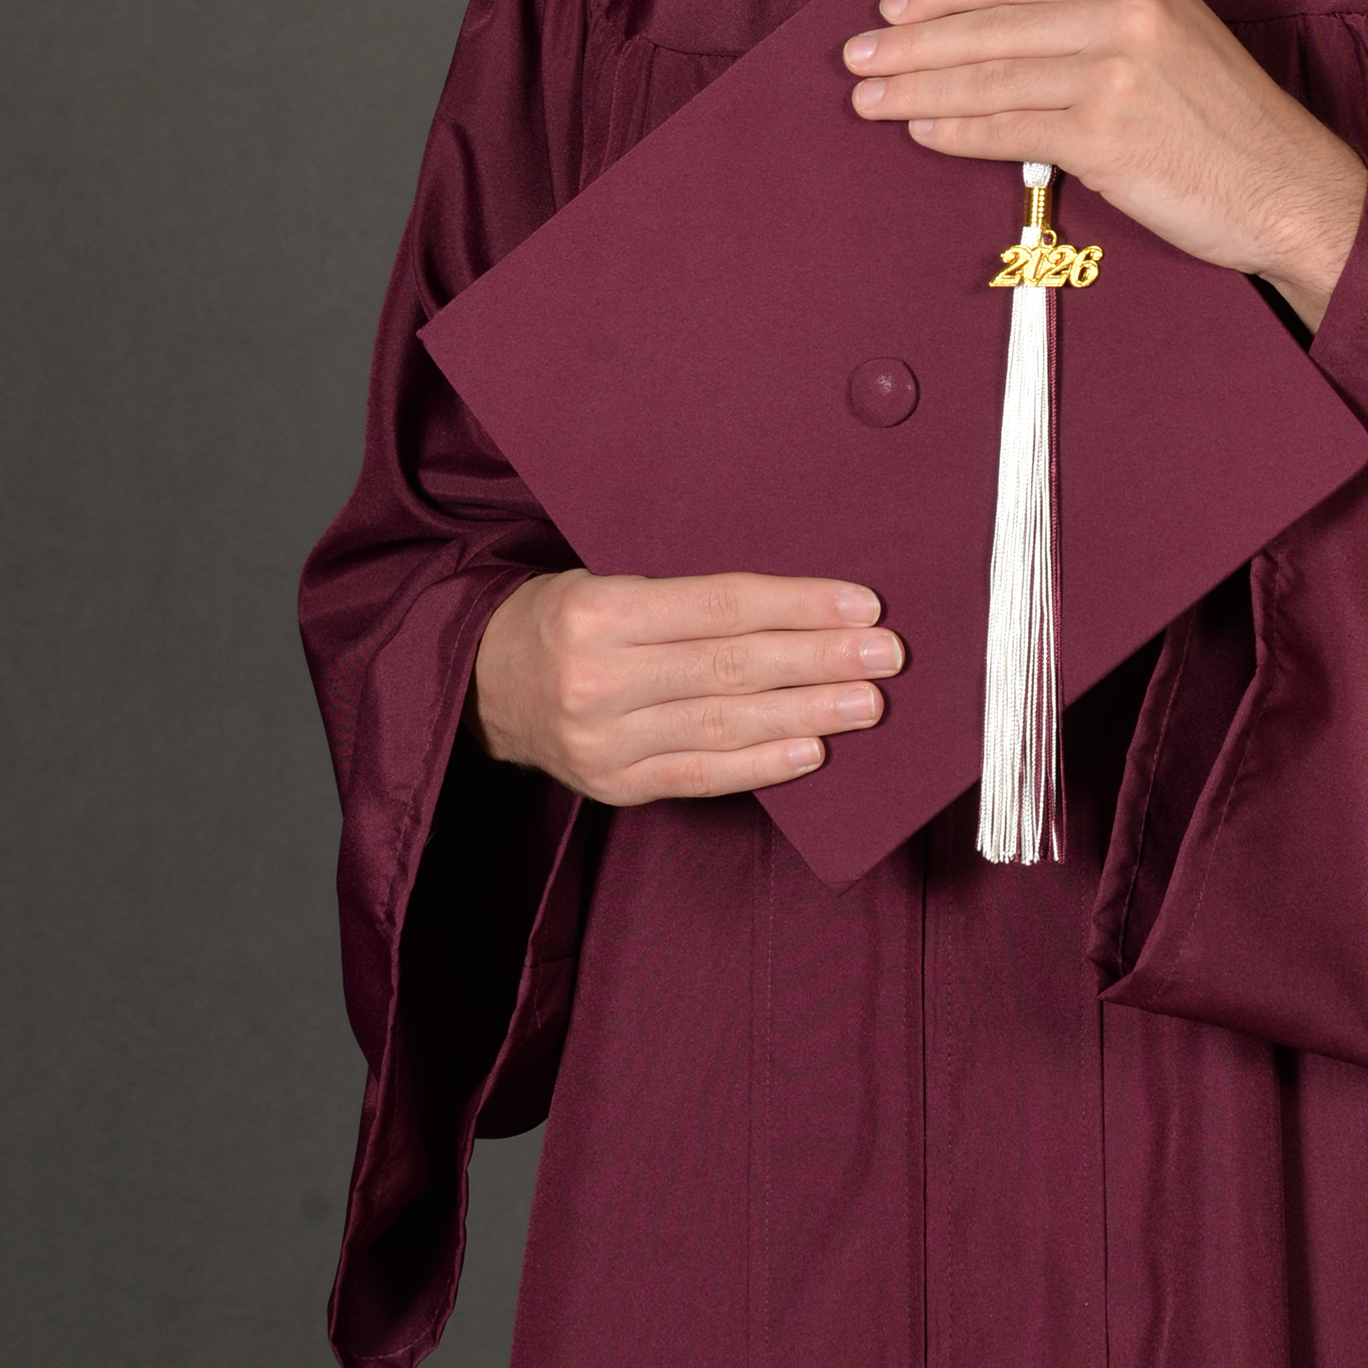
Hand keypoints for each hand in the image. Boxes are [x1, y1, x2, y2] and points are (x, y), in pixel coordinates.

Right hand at [468, 570, 903, 803]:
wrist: (482, 685)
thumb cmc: (564, 618)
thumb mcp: (609, 581)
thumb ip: (688, 597)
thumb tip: (798, 605)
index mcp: (598, 611)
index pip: (719, 606)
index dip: (797, 605)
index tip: (861, 604)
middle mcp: (596, 679)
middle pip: (731, 667)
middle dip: (819, 660)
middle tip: (885, 654)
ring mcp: (602, 742)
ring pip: (724, 725)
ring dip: (807, 713)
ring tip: (866, 703)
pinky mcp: (613, 786)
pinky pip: (701, 776)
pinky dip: (762, 765)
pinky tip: (812, 750)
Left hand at [843, 0, 1367, 330]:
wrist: (1297, 193)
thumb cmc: (1236, 132)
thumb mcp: (1176, 47)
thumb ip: (1101, 31)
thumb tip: (1007, 43)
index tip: (895, 7)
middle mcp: (1128, 16)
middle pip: (990, 23)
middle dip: (911, 43)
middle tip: (857, 57)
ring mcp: (1118, 74)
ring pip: (989, 76)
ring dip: (918, 90)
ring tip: (870, 99)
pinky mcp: (1109, 136)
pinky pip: (1010, 131)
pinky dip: (958, 133)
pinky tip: (924, 134)